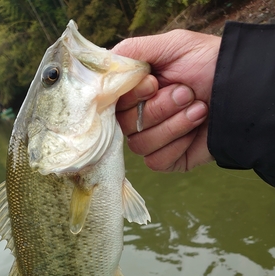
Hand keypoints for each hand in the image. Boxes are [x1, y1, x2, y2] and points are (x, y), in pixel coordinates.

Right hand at [112, 30, 220, 171]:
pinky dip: (177, 144)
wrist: (241, 92)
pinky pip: (156, 161)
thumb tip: (103, 65)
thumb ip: (132, 51)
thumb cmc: (209, 65)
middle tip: (187, 93)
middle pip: (126, 125)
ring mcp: (153, 140)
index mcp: (137, 92)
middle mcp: (140, 117)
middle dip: (159, 108)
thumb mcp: (172, 45)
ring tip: (199, 109)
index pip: (113, 103)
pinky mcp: (167, 160)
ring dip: (173, 126)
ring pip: (140, 144)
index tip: (153, 83)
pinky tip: (196, 130)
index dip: (131, 96)